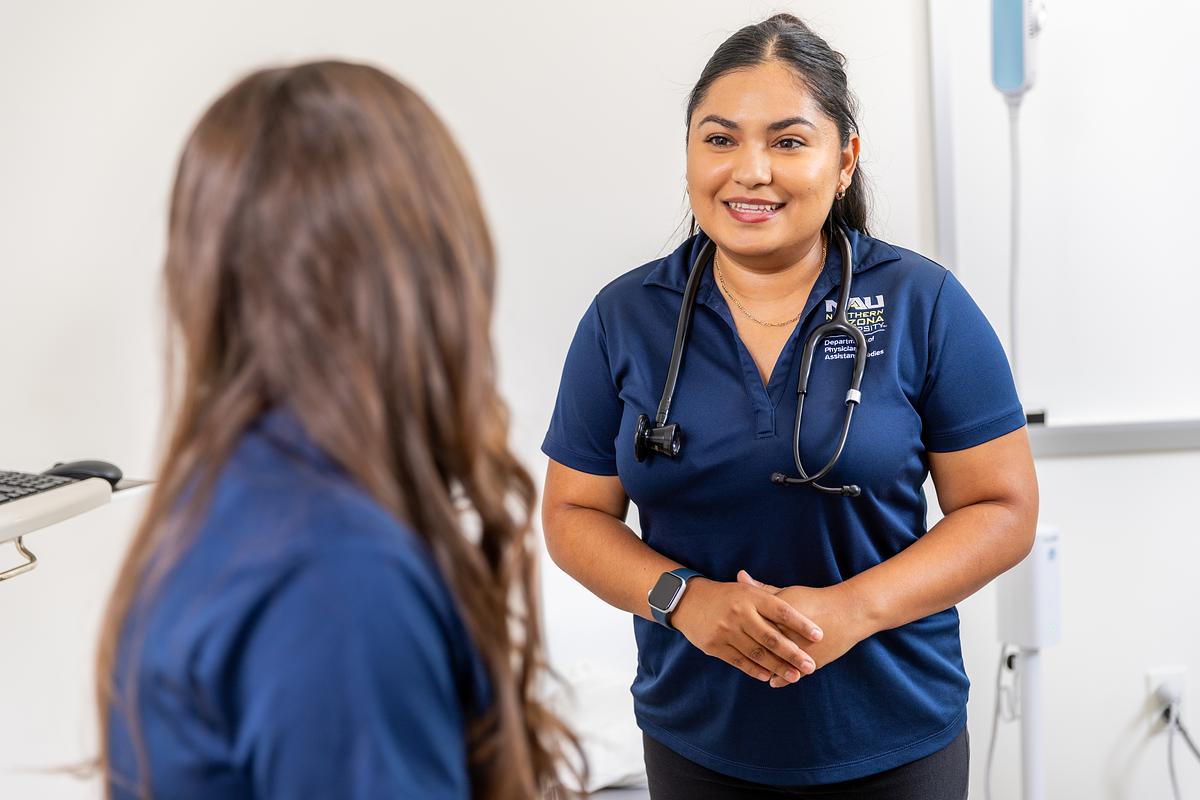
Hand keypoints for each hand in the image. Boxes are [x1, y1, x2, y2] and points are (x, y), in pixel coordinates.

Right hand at [669, 577, 823, 685]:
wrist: (688, 601)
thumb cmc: (725, 596)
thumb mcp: (745, 590)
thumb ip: (769, 597)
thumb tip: (800, 608)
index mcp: (750, 597)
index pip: (782, 611)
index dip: (801, 624)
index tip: (819, 635)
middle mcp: (739, 613)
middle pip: (772, 637)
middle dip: (793, 654)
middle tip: (810, 666)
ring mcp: (726, 630)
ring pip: (757, 653)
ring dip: (778, 667)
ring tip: (795, 676)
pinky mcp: (715, 646)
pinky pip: (740, 661)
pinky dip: (756, 670)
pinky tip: (769, 676)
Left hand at [736, 570, 873, 687]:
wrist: (848, 612)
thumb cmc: (815, 600)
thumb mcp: (788, 592)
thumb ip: (762, 589)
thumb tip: (740, 575)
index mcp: (776, 615)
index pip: (749, 625)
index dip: (735, 631)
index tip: (723, 631)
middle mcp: (786, 634)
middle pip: (759, 648)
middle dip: (745, 651)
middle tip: (732, 652)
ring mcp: (798, 651)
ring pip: (774, 665)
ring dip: (763, 669)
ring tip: (754, 670)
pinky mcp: (811, 664)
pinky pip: (791, 675)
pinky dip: (781, 679)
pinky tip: (773, 680)